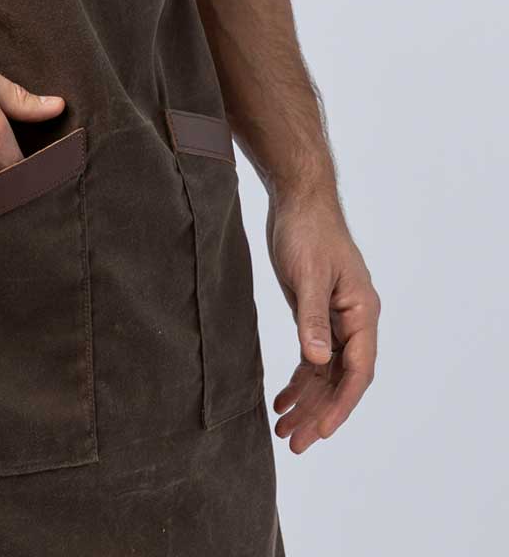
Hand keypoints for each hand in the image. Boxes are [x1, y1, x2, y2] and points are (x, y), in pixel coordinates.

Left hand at [265, 188, 379, 453]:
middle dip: (319, 413)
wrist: (298, 199)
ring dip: (306, 402)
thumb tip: (317, 360)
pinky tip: (281, 400)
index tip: (322, 431)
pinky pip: (311, 358)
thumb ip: (312, 318)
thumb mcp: (308, 274)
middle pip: (341, 380)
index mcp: (362, 313)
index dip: (341, 404)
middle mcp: (354, 322)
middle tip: (295, 444)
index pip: (357, 371)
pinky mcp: (316, 315)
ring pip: (324, 374)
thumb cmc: (308, 230)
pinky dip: (298, 380)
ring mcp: (336, 321)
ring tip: (284, 431)